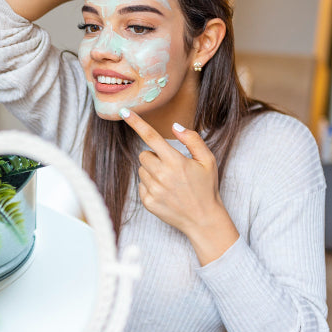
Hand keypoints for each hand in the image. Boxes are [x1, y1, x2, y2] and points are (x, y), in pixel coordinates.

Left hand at [119, 110, 238, 264]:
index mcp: (176, 162)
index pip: (151, 137)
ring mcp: (153, 190)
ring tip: (169, 181)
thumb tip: (175, 126)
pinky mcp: (148, 202)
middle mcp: (162, 175)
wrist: (203, 219)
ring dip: (152, 171)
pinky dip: (150, 185)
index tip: (124, 112)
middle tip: (170, 166)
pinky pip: (141, 185)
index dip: (136, 122)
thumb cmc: (206, 187)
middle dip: (154, 156)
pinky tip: (165, 192)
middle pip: (143, 155)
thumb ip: (192, 140)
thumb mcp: (208, 160)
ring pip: (141, 170)